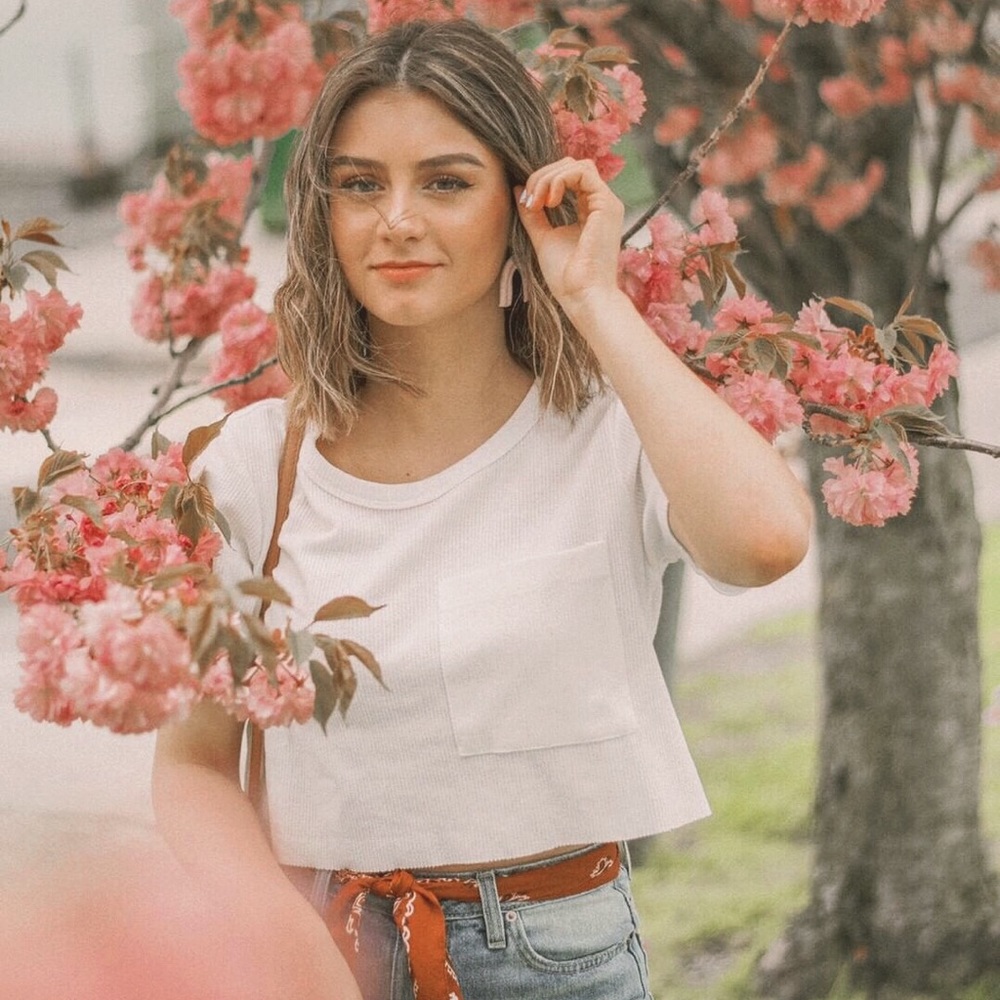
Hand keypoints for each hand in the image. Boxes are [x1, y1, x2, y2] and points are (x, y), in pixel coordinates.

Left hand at [516, 157, 624, 321]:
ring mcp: (606, 203)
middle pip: (571, 165)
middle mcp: (600, 204)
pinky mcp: (607, 204)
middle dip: (543, 177)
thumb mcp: (543, 238)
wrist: (582, 296)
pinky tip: (550, 201)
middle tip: (530, 202)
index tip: (528, 205)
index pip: (568, 177)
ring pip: (576, 165)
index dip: (543, 182)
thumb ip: (533, 214)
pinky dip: (560, 180)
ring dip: (549, 177)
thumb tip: (519, 188)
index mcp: (589, 210)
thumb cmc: (566, 277)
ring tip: (538, 202)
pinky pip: (582, 172)